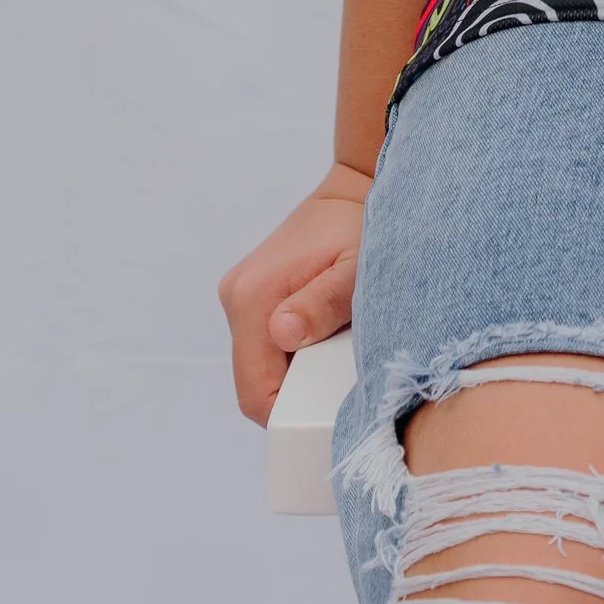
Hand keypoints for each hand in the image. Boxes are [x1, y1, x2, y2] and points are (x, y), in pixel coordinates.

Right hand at [218, 162, 372, 424]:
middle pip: (256, 381)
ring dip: (297, 371)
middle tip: (342, 385)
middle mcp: (237, 296)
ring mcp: (241, 294)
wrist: (359, 186)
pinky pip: (267, 342)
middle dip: (296, 394)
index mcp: (253, 297)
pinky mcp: (253, 293)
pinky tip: (329, 339)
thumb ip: (323, 302)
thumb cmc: (366, 225)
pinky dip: (296, 351)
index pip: (255, 393)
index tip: (329, 416)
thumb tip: (282, 334)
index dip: (288, 417)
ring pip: (261, 363)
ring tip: (340, 355)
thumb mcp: (357, 268)